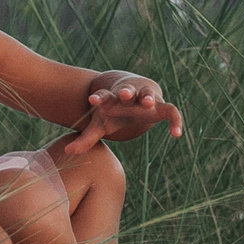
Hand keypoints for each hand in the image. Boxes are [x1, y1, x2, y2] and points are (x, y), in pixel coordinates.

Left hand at [61, 72, 184, 154]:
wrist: (133, 95)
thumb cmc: (113, 111)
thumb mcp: (100, 124)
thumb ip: (86, 138)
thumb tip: (67, 152)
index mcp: (111, 99)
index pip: (104, 95)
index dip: (98, 97)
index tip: (92, 100)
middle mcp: (129, 96)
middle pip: (127, 91)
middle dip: (126, 92)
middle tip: (125, 94)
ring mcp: (146, 99)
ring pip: (148, 94)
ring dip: (148, 97)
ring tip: (148, 102)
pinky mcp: (161, 106)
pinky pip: (172, 112)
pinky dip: (175, 121)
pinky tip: (176, 135)